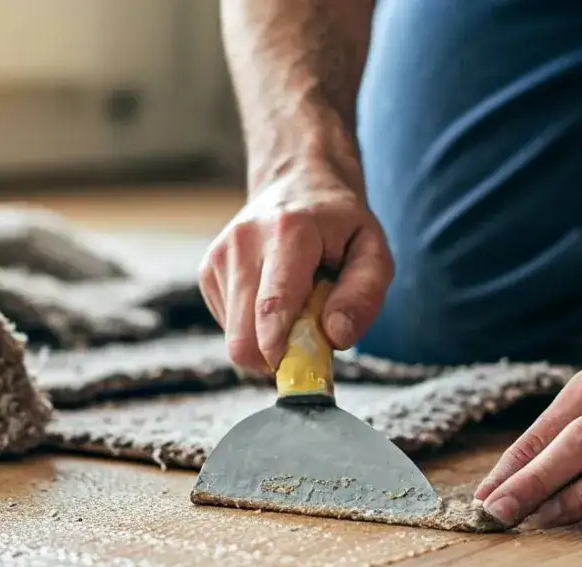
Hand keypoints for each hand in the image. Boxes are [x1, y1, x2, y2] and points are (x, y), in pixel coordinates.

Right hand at [198, 160, 392, 372]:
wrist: (296, 181)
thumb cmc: (340, 224)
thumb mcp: (373, 251)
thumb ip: (363, 294)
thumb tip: (335, 336)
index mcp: (288, 233)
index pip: (272, 306)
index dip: (280, 350)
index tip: (298, 370)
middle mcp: (244, 242)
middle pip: (244, 337)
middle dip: (278, 356)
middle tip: (309, 342)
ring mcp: (219, 257)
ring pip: (235, 339)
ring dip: (268, 340)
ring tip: (294, 307)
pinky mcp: (208, 272)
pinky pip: (230, 328)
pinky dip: (255, 327)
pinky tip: (273, 299)